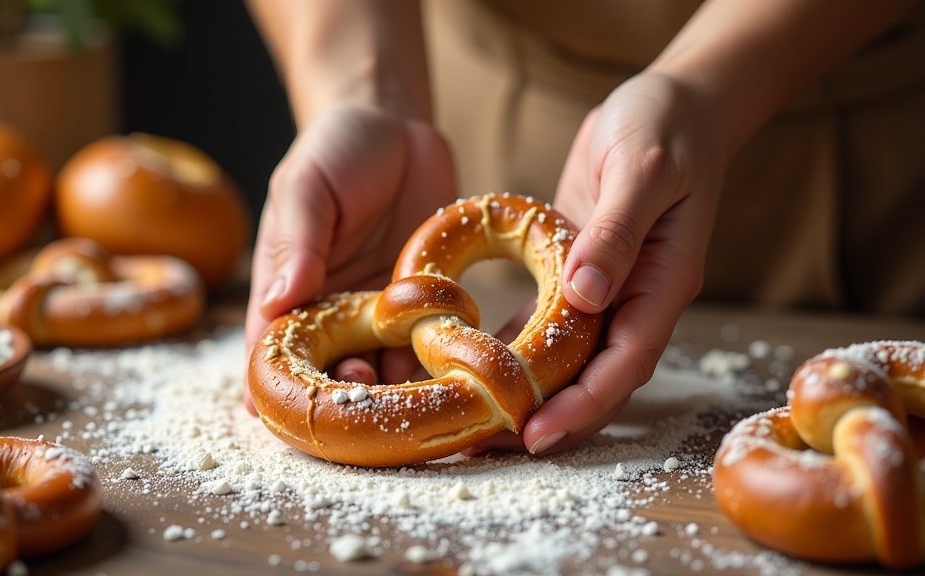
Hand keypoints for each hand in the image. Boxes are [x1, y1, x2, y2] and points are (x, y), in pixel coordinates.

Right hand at [243, 105, 456, 413]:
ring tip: (405, 394)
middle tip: (359, 388)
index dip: (278, 387)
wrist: (397, 125)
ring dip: (392, 391)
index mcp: (288, 290)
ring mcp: (380, 314)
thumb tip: (276, 302)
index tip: (290, 411)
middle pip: (330, 373)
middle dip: (343, 395)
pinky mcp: (423, 306)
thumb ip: (296, 243)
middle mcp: (333, 312)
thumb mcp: (304, 186)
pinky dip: (433, 365)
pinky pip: (426, 347)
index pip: (274, 350)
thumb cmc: (335, 150)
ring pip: (382, 370)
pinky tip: (445, 371)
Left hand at [468, 72, 727, 455]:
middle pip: (596, 377)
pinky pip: (545, 323)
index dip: (584, 404)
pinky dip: (515, 347)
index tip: (538, 434)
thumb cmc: (665, 129)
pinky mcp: (579, 273)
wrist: (671, 104)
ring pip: (569, 359)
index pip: (626, 362)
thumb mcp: (643, 171)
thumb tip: (587, 297)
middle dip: (551, 416)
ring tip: (478, 421)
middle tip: (491, 446)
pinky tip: (477, 365)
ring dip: (529, 392)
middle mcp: (637, 298)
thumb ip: (618, 234)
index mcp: (664, 283)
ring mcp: (609, 289)